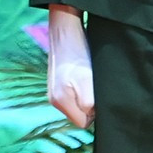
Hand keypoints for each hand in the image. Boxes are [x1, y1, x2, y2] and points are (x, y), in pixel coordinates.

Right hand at [46, 4, 94, 128]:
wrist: (65, 29)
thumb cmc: (77, 53)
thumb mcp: (87, 80)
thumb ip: (89, 104)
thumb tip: (94, 115)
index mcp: (59, 101)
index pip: (83, 122)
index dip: (94, 112)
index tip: (98, 96)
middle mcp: (54, 99)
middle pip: (80, 114)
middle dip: (90, 105)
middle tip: (96, 86)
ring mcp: (55, 89)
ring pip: (78, 103)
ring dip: (87, 94)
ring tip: (90, 78)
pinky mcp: (58, 81)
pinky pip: (74, 93)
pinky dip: (82, 87)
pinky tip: (85, 74)